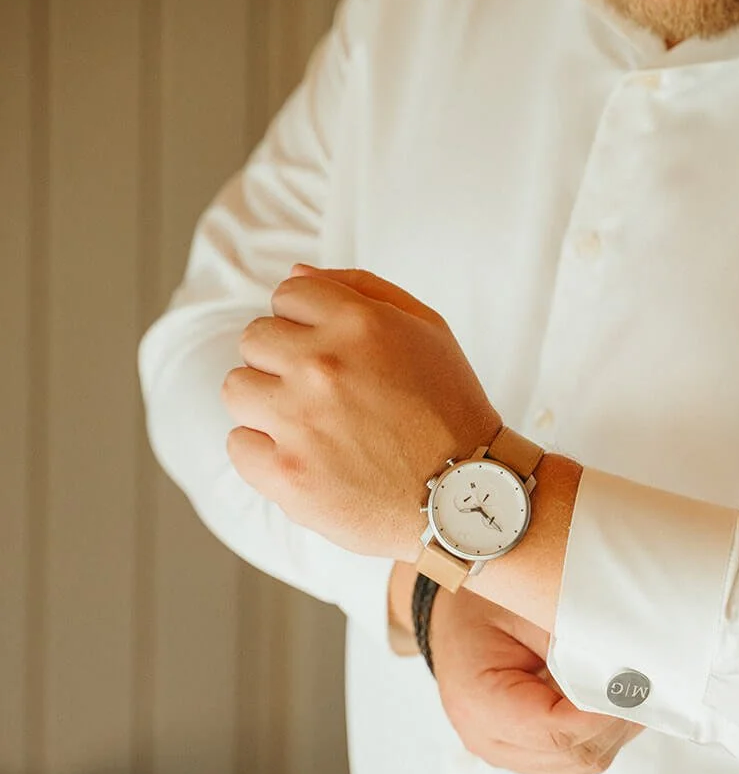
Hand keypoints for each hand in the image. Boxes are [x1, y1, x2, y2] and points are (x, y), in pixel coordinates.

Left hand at [222, 265, 500, 560]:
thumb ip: (360, 289)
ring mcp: (300, 421)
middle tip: (322, 395)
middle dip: (282, 361)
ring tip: (309, 427)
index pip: (287, 295)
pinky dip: (264, 453)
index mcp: (358, 323)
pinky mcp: (287, 474)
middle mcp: (323, 365)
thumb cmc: (449, 411)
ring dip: (266, 404)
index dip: (307, 323)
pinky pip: (238, 444)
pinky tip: (305, 460)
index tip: (331, 355)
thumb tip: (293, 274)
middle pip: (254, 339)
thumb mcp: (428, 330)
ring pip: (237, 389)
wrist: (466, 499)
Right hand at [423, 578, 644, 773]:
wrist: (453, 619)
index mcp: (477, 701)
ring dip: (613, 728)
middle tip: (642, 680)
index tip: (635, 682)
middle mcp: (488, 739)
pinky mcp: (524, 754)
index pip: (556, 731)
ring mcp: (506, 753)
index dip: (604, 712)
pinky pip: (575, 758)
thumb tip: (625, 660)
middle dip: (615, 720)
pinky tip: (608, 699)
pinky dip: (601, 732)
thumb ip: (569, 634)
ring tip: (626, 687)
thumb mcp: (523, 604)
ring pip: (581, 762)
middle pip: (574, 754)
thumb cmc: (482, 606)